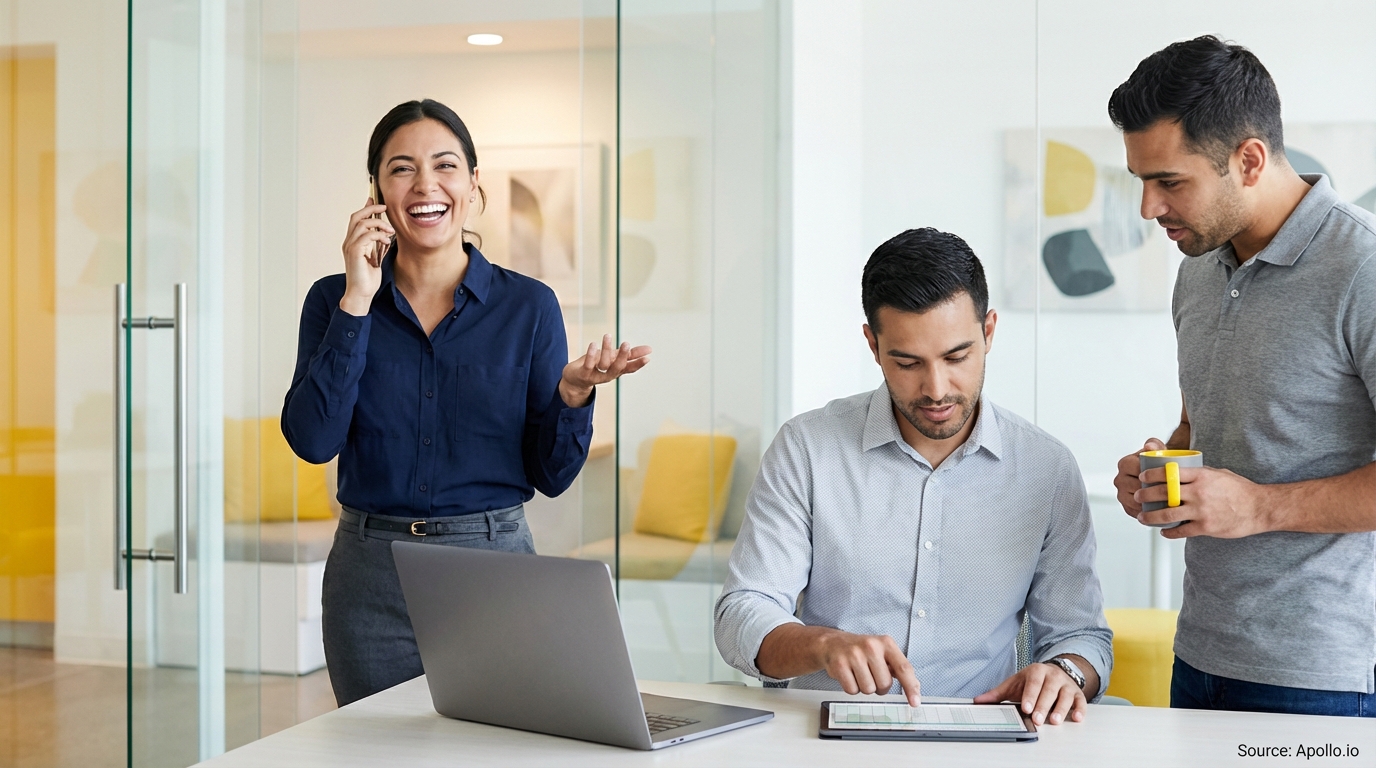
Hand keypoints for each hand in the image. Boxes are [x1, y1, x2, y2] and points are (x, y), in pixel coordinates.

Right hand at [339, 198, 393, 315]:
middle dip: (371, 209)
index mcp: (352, 243)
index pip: (356, 219)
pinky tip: (386, 240)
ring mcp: (350, 247)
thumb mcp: (375, 258)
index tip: (376, 202)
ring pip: (361, 223)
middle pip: (356, 216)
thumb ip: (376, 245)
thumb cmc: (368, 280)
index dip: (365, 208)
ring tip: (390, 231)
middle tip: (384, 208)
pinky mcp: (354, 252)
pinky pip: (366, 236)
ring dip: (378, 223)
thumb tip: (384, 233)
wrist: (361, 294)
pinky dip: (378, 235)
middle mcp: (348, 242)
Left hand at [558, 334, 651, 406]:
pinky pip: (588, 365)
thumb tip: (650, 349)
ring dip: (606, 350)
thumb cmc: (596, 367)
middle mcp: (607, 375)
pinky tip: (593, 344)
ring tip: (608, 336)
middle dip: (622, 356)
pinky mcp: (583, 374)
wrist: (574, 381)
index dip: (638, 364)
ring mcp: (595, 376)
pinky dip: (591, 355)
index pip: (629, 368)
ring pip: (603, 364)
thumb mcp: (614, 359)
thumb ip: (630, 355)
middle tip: (626, 343)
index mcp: (616, 370)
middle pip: (617, 367)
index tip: (648, 356)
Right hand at [816, 630, 920, 707]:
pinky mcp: (840, 664)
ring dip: (865, 687)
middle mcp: (871, 646)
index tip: (915, 702)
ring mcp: (854, 655)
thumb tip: (914, 688)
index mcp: (886, 643)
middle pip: (884, 684)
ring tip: (859, 674)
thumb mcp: (882, 652)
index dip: (911, 687)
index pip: (904, 668)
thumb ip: (897, 668)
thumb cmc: (862, 650)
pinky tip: (849, 675)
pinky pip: (852, 690)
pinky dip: (851, 688)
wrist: (832, 643)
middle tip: (871, 675)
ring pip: (868, 689)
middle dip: (879, 686)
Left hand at [975, 662, 1085, 725]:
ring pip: (1065, 696)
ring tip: (1055, 721)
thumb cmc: (1032, 681)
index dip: (1030, 695)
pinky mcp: (1077, 693)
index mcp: (1036, 671)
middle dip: (1043, 705)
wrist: (1055, 672)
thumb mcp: (1014, 684)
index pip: (1033, 683)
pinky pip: (1081, 701)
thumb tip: (978, 701)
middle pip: (1049, 690)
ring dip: (1061, 709)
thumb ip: (997, 693)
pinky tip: (1077, 718)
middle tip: (1037, 719)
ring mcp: (1066, 684)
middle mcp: (1052, 676)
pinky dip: (1080, 709)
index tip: (1026, 708)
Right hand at [1113, 438, 1164, 518]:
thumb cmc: (1157, 462)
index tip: (1165, 478)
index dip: (1151, 474)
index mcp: (1124, 464)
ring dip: (1148, 504)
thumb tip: (1150, 446)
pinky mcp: (1126, 507)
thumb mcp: (1158, 450)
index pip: (1136, 470)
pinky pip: (1135, 512)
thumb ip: (1154, 445)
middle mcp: (1119, 479)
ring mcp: (1121, 494)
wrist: (1157, 473)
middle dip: (1152, 491)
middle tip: (1169, 493)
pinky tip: (1158, 512)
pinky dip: (1146, 514)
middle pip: (1136, 488)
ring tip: (1164, 504)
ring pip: (1135, 502)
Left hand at [1135, 465, 1266, 538]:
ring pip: (1168, 514)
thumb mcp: (1219, 473)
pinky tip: (1163, 531)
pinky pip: (1181, 531)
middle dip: (1146, 494)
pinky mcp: (1206, 527)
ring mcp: (1202, 511)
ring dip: (1151, 516)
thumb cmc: (1241, 490)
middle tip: (1138, 496)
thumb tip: (1180, 472)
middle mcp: (1199, 492)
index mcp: (1202, 476)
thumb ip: (1199, 474)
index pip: (1169, 472)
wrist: (1259, 508)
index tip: (1143, 476)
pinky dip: (1169, 532)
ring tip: (1142, 517)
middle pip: (1164, 493)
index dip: (1152, 474)